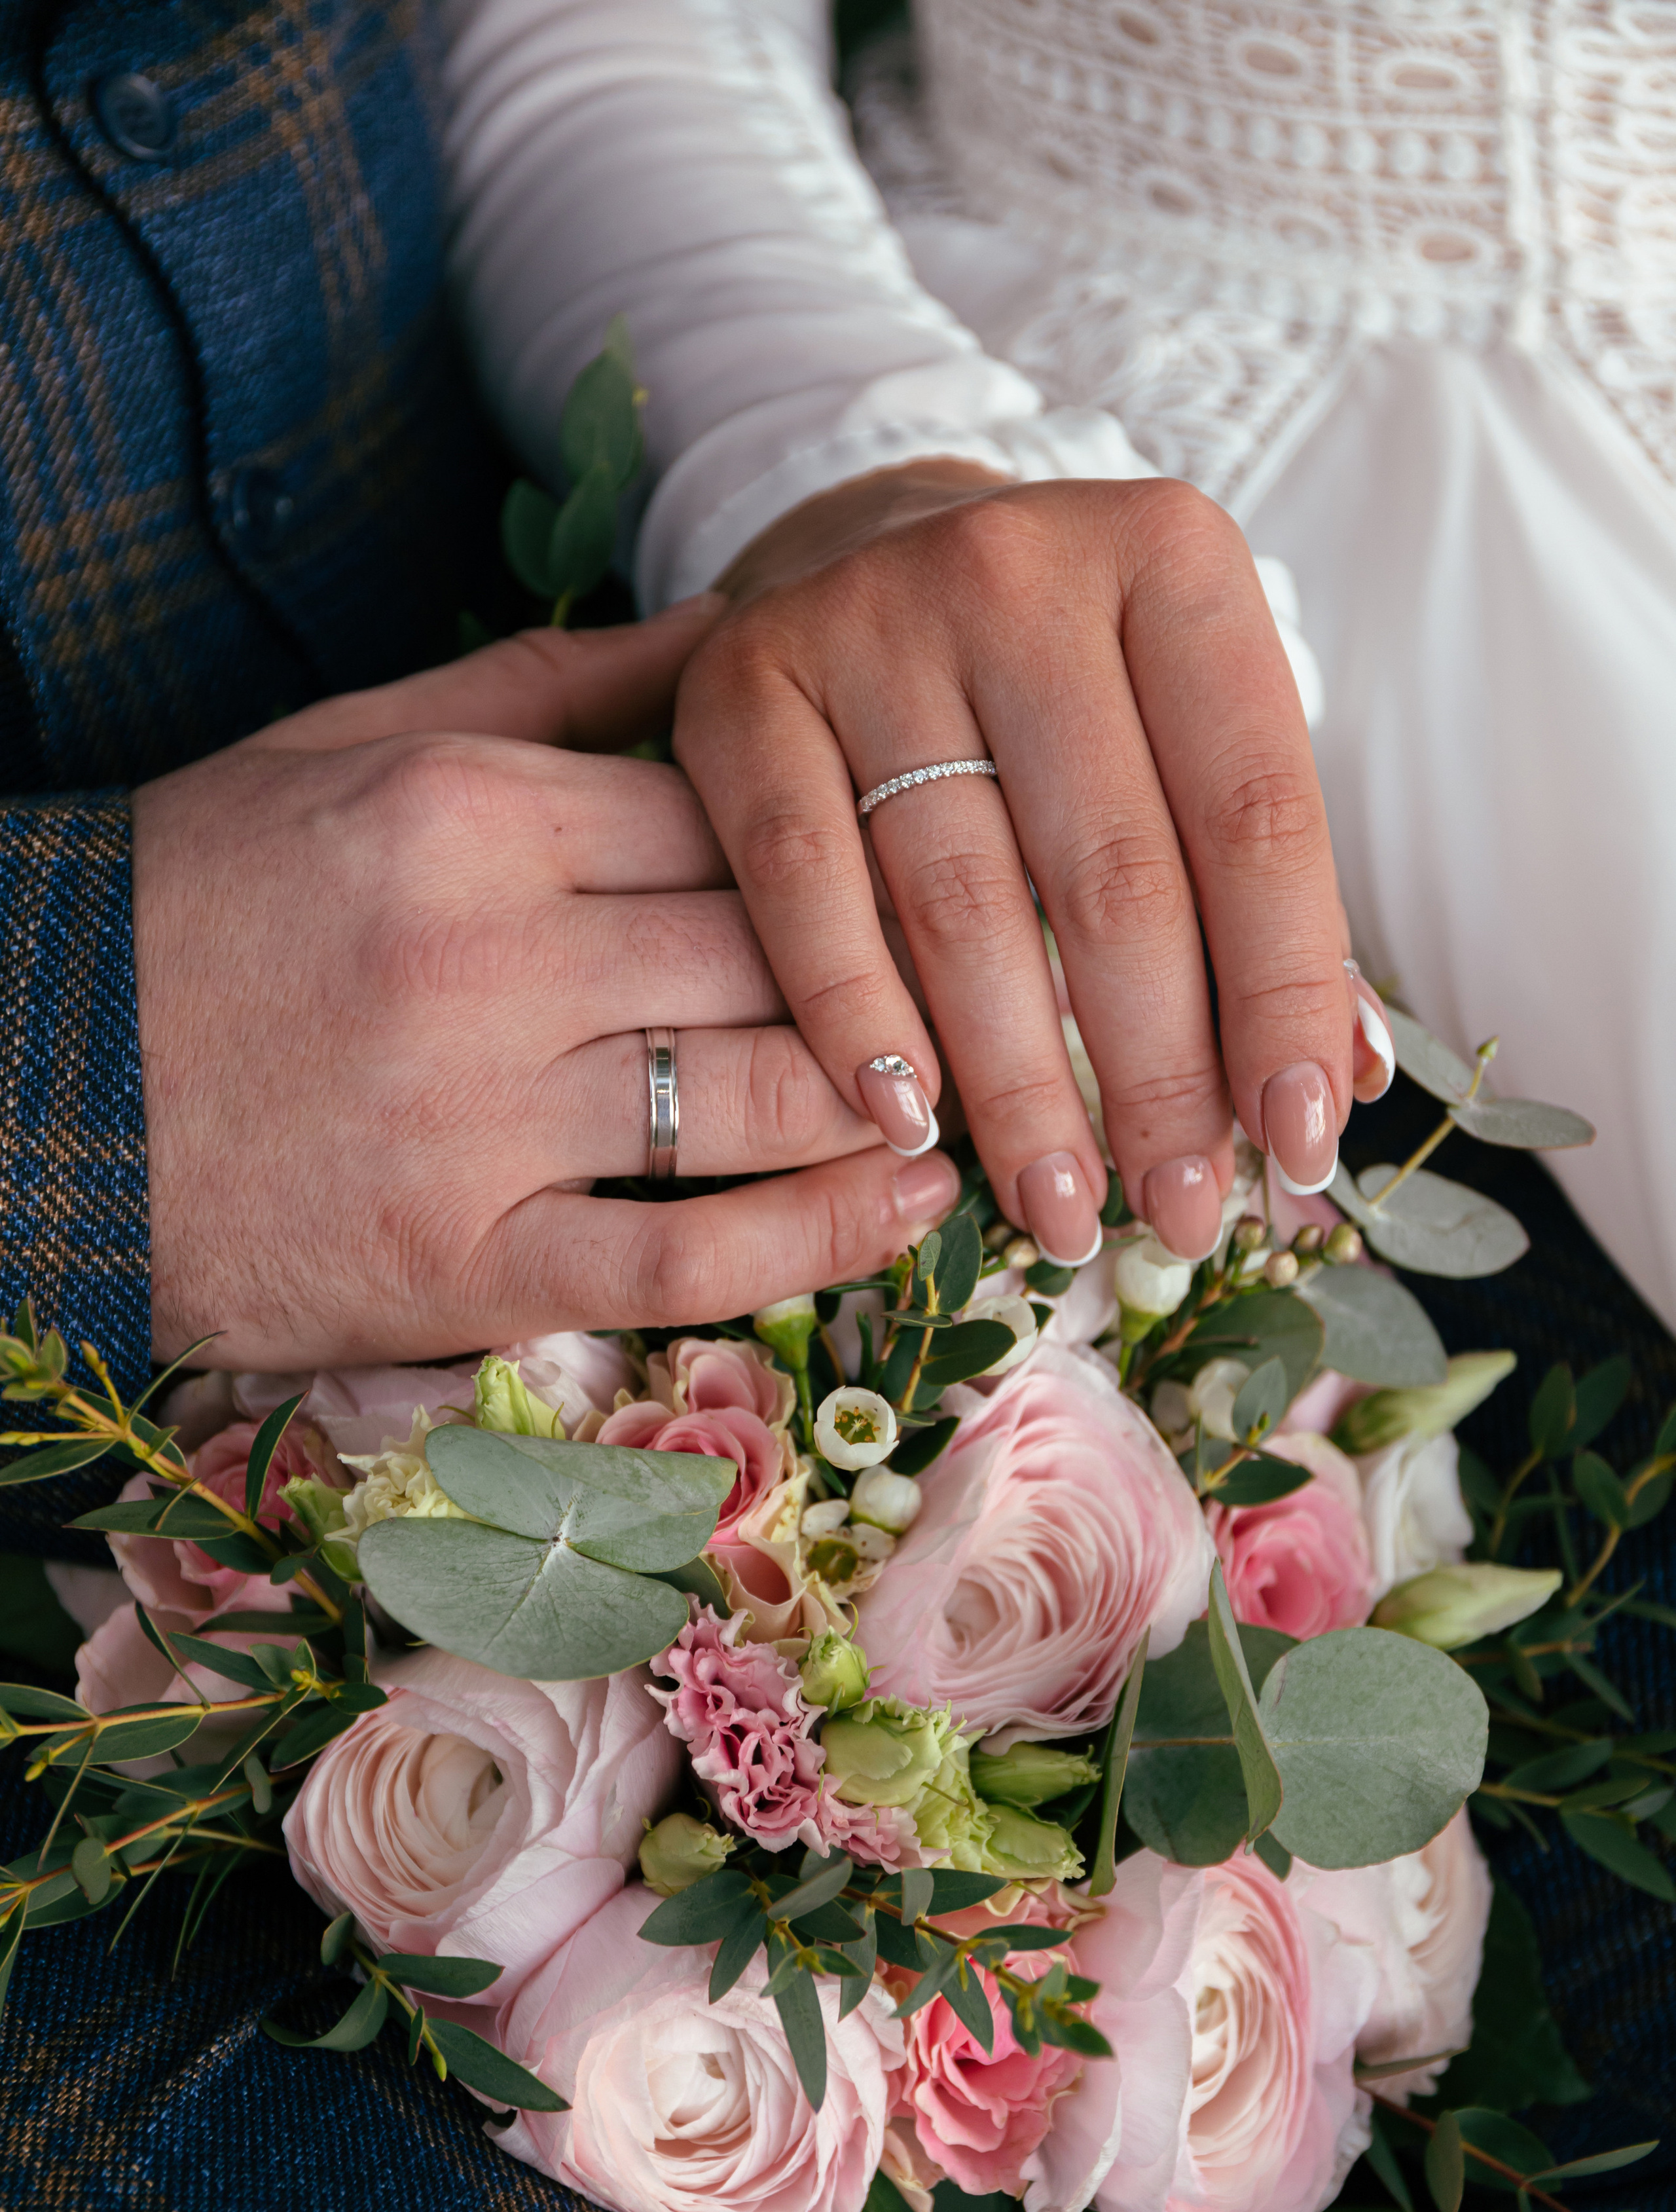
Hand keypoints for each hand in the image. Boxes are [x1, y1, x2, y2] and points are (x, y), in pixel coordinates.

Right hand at [133, 606, 956, 1368]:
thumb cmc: (204, 902)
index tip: (962, 860)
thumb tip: (732, 616)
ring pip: (757, 1096)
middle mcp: (488, 957)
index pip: (739, 812)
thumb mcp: (354, 748)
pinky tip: (907, 1207)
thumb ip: (551, 687)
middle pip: (777, 948)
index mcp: (471, 812)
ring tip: (1001, 1094)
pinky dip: (815, 1236)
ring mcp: (477, 1119)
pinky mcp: (458, 1263)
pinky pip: (683, 1254)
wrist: (34, 1086)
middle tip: (1038, 985)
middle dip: (923, 970)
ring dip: (902, 1097)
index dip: (871, 843)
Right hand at [676, 464, 1392, 1265]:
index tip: (1299, 1145)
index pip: (1256, 816)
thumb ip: (1263, 896)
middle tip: (1182, 1214)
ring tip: (1061, 1209)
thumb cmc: (1064, 685)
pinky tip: (909, 1129)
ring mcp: (869, 620)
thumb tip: (1336, 1087)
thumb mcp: (1183, 738)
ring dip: (1020, 1091)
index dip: (1285, 996)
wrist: (864, 553)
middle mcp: (1020, 568)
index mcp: (1171, 562)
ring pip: (964, 905)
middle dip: (1159, 1078)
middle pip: (1113, 878)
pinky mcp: (744, 690)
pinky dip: (860, 1024)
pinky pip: (807, 891)